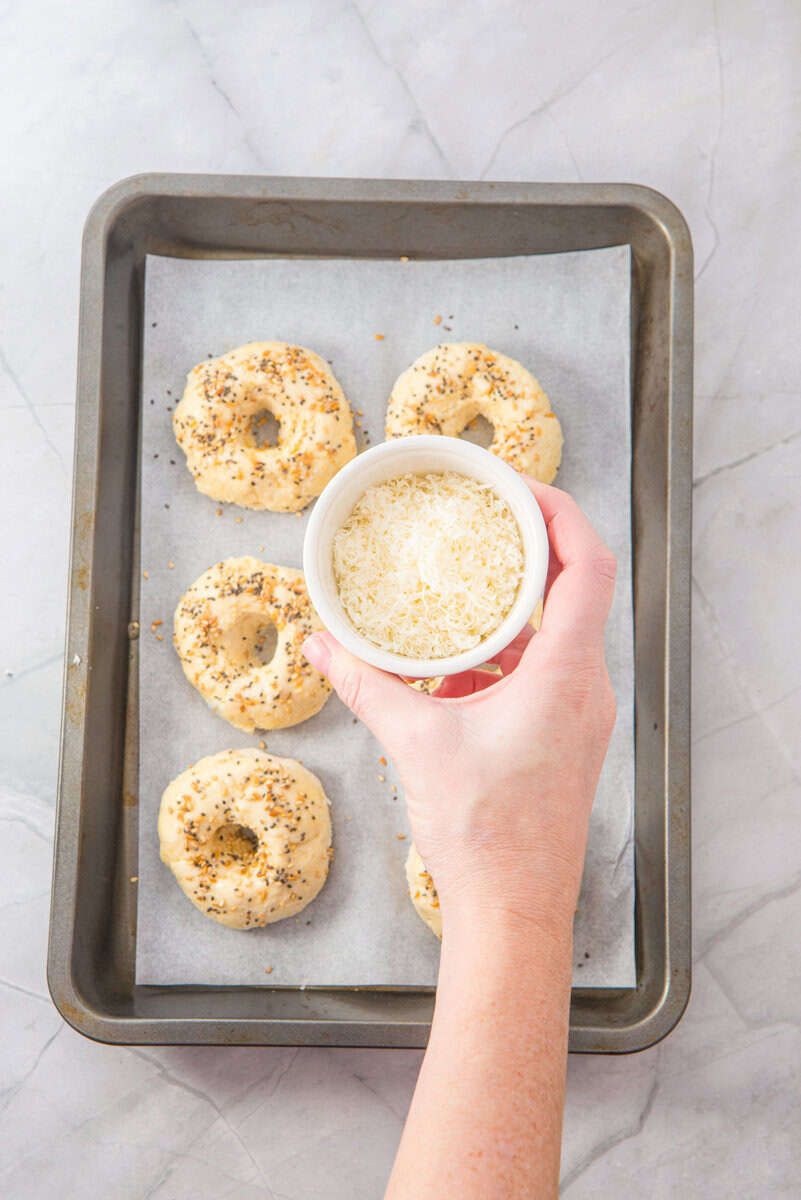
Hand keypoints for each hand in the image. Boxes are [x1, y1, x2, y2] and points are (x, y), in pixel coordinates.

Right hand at [303, 480, 616, 933]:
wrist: (514, 910)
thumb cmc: (484, 835)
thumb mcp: (416, 743)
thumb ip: (366, 685)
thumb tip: (320, 647)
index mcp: (565, 675)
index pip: (587, 565)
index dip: (558, 512)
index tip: (516, 486)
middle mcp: (586, 687)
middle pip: (576, 589)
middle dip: (530, 548)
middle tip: (484, 517)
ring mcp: (580, 714)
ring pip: (558, 633)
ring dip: (514, 606)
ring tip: (465, 582)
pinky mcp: (565, 736)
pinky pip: (543, 672)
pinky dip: (504, 653)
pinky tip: (456, 663)